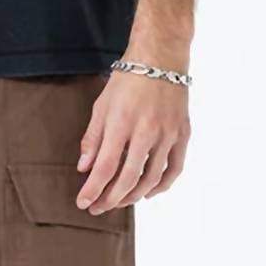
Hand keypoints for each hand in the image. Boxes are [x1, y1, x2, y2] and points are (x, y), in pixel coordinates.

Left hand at [76, 72, 190, 214]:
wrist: (161, 57)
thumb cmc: (128, 80)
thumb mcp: (102, 106)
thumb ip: (93, 139)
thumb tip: (85, 168)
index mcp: (122, 123)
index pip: (105, 167)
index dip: (93, 189)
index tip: (83, 203)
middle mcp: (147, 131)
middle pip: (128, 178)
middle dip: (110, 199)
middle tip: (98, 208)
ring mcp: (167, 134)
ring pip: (151, 178)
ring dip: (133, 196)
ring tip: (119, 202)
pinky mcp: (182, 133)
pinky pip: (175, 168)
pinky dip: (162, 185)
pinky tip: (148, 192)